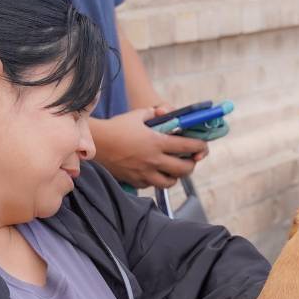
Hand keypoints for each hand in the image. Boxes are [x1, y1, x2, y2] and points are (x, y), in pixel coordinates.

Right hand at [90, 107, 208, 188]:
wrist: (94, 143)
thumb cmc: (117, 127)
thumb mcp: (138, 115)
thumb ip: (156, 113)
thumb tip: (167, 113)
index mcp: (157, 142)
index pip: (188, 146)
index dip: (200, 147)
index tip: (203, 146)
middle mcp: (154, 160)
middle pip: (184, 169)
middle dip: (192, 164)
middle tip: (191, 159)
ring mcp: (145, 173)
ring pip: (170, 182)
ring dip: (175, 176)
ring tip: (174, 169)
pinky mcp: (135, 181)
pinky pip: (152, 185)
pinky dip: (157, 180)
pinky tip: (155, 172)